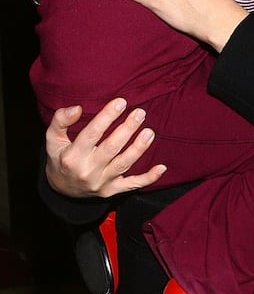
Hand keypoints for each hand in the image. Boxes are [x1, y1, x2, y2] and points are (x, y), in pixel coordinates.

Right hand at [45, 99, 166, 197]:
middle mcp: (88, 170)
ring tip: (149, 132)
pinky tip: (161, 167)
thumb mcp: (52, 139)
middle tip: (140, 113)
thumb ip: (60, 121)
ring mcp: (101, 183)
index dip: (107, 117)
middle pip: (111, 148)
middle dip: (127, 129)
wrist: (62, 190)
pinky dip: (148, 178)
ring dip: (139, 148)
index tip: (121, 102)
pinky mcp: (112, 191)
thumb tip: (77, 108)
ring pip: (124, 164)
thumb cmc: (60, 158)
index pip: (92, 133)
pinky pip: (133, 185)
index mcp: (72, 156)